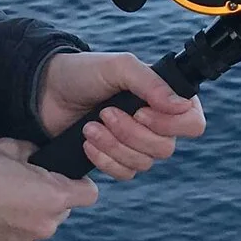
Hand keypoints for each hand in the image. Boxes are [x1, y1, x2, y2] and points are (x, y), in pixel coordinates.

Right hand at [0, 137, 96, 240]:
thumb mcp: (7, 147)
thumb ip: (33, 153)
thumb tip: (39, 156)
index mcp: (53, 197)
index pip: (89, 194)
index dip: (78, 182)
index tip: (62, 176)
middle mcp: (45, 225)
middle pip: (63, 209)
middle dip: (47, 196)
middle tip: (19, 181)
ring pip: (40, 224)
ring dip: (28, 213)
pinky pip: (20, 238)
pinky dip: (11, 228)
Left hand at [36, 52, 205, 180]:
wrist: (47, 91)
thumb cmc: (85, 73)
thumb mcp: (118, 67)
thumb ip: (150, 82)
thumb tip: (179, 106)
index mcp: (165, 99)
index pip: (193, 123)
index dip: (170, 124)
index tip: (141, 111)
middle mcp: (157, 124)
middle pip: (166, 148)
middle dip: (131, 134)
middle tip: (105, 113)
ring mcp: (137, 144)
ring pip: (143, 163)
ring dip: (114, 145)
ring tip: (90, 126)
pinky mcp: (116, 159)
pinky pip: (124, 173)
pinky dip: (104, 159)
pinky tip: (87, 142)